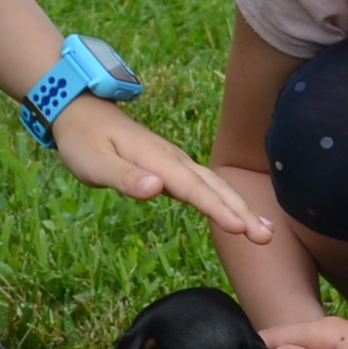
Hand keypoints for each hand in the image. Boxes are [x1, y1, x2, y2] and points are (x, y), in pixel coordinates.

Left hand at [49, 96, 273, 240]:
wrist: (80, 111)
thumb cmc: (84, 141)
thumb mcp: (96, 163)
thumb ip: (126, 177)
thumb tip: (157, 188)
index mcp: (158, 160)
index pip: (194, 189)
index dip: (218, 209)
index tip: (242, 229)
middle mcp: (174, 159)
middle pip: (214, 187)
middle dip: (242, 211)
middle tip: (267, 237)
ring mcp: (175, 162)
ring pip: (215, 185)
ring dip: (240, 206)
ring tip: (265, 230)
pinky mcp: (172, 167)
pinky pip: (206, 185)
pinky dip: (226, 199)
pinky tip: (236, 213)